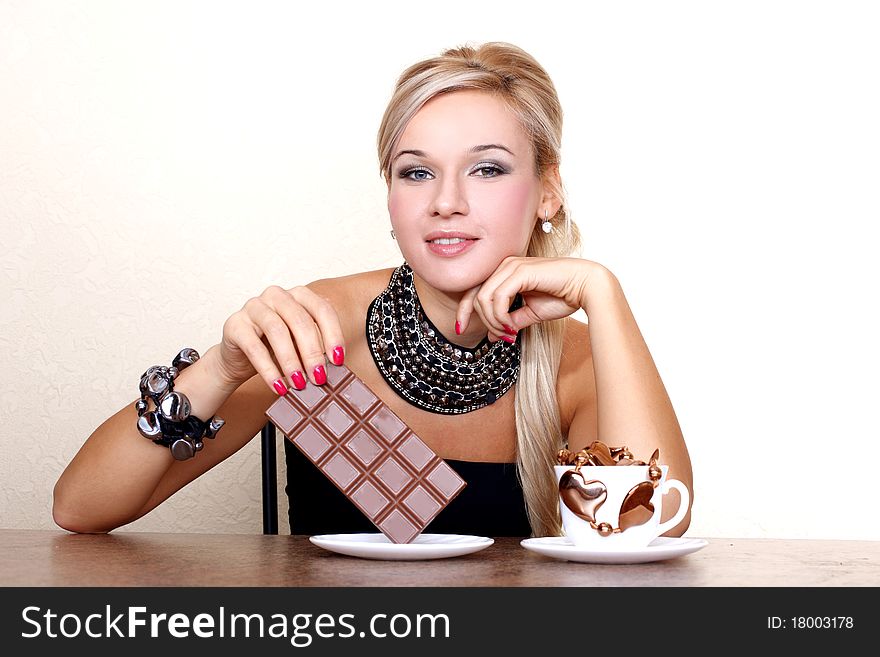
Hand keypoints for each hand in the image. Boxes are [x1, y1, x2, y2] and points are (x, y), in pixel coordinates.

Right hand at [215, 285, 345, 393]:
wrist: (239, 359)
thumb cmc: (275, 349)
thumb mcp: (300, 346)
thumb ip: (316, 349)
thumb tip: (335, 368)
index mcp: (298, 295)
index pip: (322, 309)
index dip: (333, 335)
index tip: (338, 360)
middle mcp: (276, 295)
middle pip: (300, 320)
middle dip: (312, 352)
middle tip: (319, 377)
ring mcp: (253, 307)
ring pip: (277, 331)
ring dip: (291, 361)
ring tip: (299, 384)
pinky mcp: (234, 324)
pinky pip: (254, 347)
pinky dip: (269, 370)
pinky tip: (279, 386)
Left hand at [456, 257, 605, 339]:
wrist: (586, 287)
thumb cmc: (562, 296)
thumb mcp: (530, 314)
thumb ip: (509, 322)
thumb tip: (491, 336)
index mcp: (505, 272)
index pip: (474, 290)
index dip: (464, 310)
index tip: (460, 329)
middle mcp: (505, 265)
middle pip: (475, 296)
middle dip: (484, 322)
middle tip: (503, 337)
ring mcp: (512, 266)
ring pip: (484, 298)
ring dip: (493, 321)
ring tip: (509, 333)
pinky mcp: (520, 271)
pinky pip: (498, 298)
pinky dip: (501, 316)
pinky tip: (513, 327)